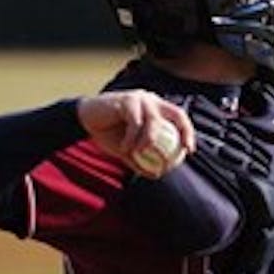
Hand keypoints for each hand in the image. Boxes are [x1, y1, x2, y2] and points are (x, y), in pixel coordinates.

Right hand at [76, 90, 194, 176]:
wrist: (84, 119)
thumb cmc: (108, 133)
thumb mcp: (127, 149)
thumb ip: (142, 159)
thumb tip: (156, 174)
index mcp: (156, 109)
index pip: (179, 118)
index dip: (188, 133)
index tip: (189, 150)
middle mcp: (153, 101)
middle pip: (177, 113)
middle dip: (185, 131)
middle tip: (182, 150)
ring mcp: (141, 99)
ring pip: (154, 122)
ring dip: (149, 141)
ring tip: (138, 153)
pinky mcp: (128, 100)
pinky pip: (136, 123)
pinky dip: (132, 138)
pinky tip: (125, 148)